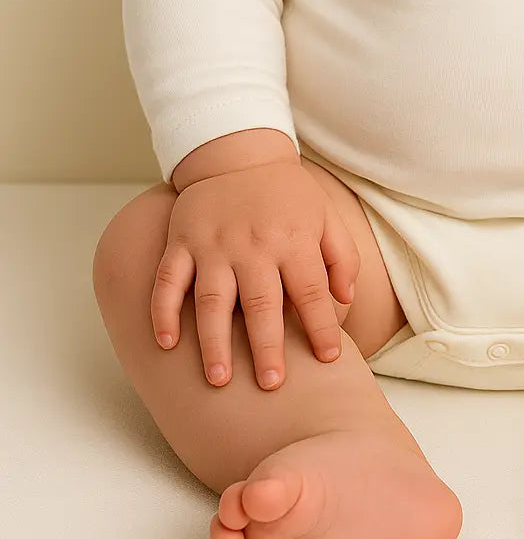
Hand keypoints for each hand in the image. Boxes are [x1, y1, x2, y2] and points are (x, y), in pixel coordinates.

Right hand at [151, 160, 360, 390]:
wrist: (238, 153)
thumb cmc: (287, 195)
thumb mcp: (325, 216)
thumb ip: (342, 257)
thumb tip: (345, 300)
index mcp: (293, 239)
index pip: (311, 290)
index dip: (321, 325)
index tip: (329, 359)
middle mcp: (253, 244)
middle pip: (261, 303)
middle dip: (267, 347)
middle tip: (270, 385)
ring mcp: (213, 244)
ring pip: (212, 299)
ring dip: (214, 342)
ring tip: (218, 380)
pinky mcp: (181, 241)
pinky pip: (168, 280)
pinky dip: (163, 312)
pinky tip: (167, 344)